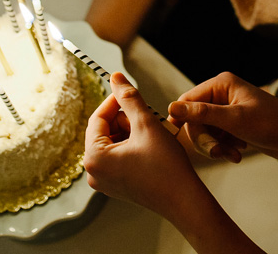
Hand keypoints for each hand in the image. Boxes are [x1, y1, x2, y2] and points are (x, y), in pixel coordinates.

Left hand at [84, 73, 204, 215]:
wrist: (183, 199)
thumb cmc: (166, 167)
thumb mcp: (146, 124)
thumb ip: (129, 98)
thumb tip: (115, 78)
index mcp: (94, 158)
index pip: (97, 118)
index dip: (114, 101)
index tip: (128, 91)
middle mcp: (94, 172)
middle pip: (103, 131)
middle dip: (124, 119)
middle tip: (146, 116)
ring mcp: (104, 181)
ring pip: (111, 142)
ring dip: (129, 131)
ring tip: (151, 132)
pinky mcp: (116, 185)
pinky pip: (117, 156)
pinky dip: (131, 145)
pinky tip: (150, 144)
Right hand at [170, 72, 277, 162]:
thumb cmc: (271, 124)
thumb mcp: (234, 120)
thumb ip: (202, 114)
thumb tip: (171, 108)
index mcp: (221, 84)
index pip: (187, 101)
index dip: (182, 121)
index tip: (182, 140)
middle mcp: (222, 94)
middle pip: (194, 119)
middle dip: (204, 138)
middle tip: (217, 151)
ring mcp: (228, 110)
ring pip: (205, 132)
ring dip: (215, 146)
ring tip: (232, 154)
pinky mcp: (234, 125)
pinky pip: (217, 138)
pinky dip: (224, 148)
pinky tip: (238, 154)